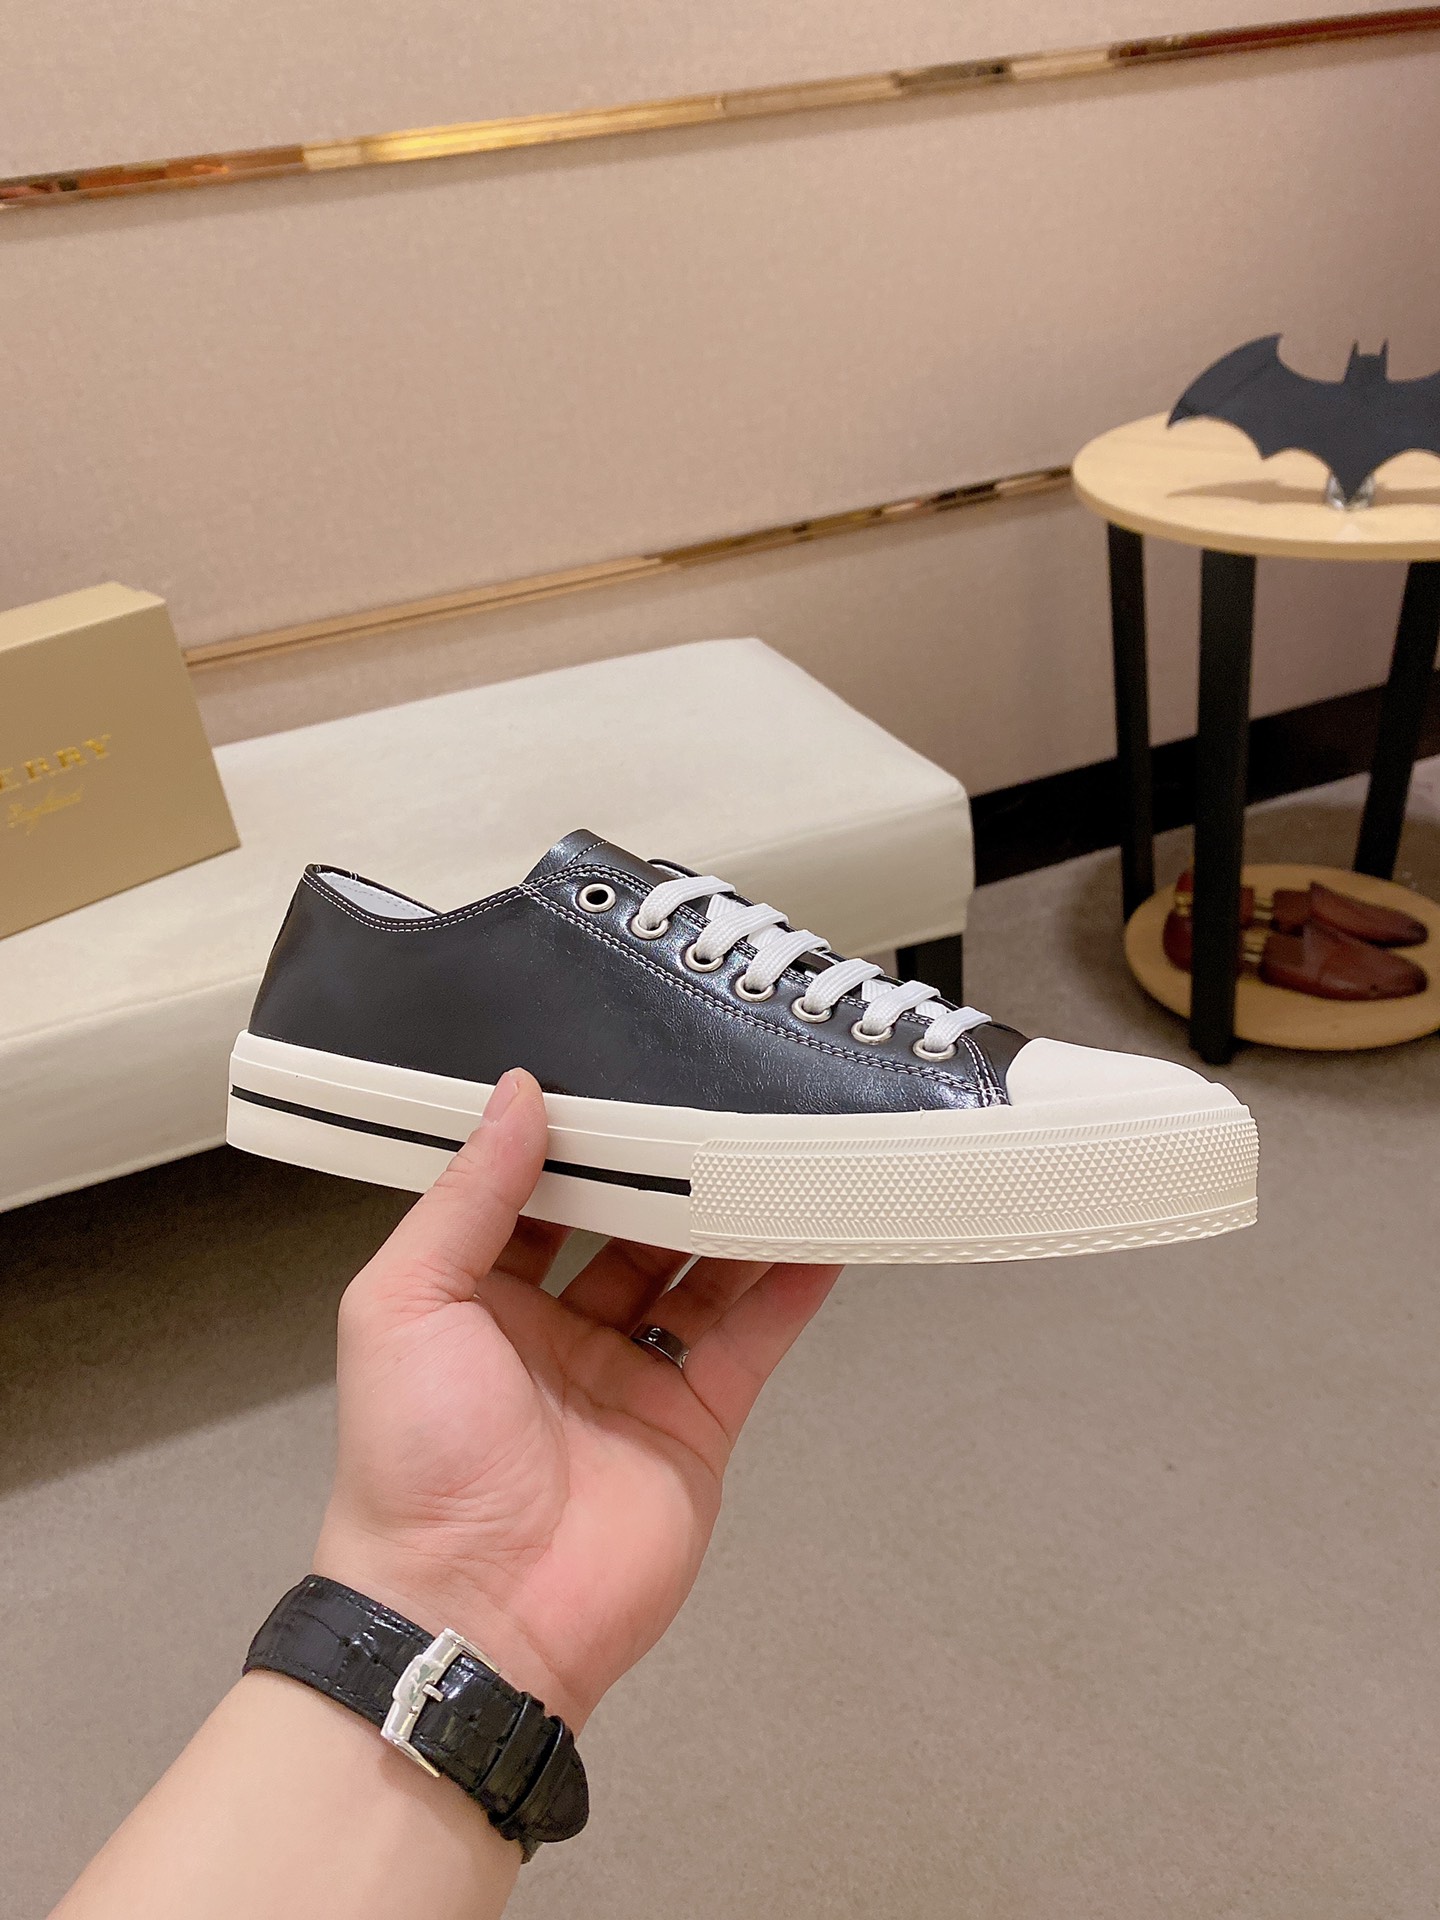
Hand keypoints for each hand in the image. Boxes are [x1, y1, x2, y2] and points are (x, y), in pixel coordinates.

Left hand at [313, 1069, 839, 1729]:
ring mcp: (631, 1375)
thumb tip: (513, 1096)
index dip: (572, 1140)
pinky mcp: (695, 1420)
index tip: (611, 1075)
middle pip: (628, 1228)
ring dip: (735, 1217)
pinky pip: (750, 1338)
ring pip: (699, 1274)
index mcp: (478, 1299)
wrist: (475, 1614)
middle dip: (666, 1173)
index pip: (534, 1194)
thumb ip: (466, 1197)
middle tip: (710, 1097)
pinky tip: (818, 1230)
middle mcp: (558, 1331)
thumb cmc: (412, 1466)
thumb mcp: (405, 1303)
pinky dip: (789, 1287)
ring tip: (778, 1144)